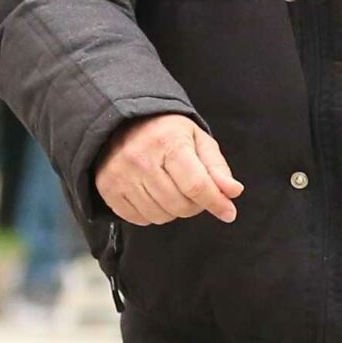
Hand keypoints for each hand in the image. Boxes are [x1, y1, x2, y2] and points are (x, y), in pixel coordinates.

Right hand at [94, 115, 243, 226]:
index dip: (216, 202)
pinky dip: (153, 213)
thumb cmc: (168, 132)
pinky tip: (155, 195)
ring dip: (174, 210)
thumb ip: (217, 168)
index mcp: (169, 142)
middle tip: (195, 192)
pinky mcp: (107, 189)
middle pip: (179, 205)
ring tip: (174, 190)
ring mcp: (121, 176)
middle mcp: (142, 160)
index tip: (229, 212)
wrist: (123, 123)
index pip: (196, 184)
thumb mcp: (198, 140)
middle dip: (195, 205)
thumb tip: (234, 192)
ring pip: (160, 215)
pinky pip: (138, 219)